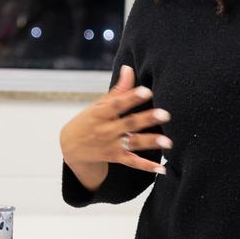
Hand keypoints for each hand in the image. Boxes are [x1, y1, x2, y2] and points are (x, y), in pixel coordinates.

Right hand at [59, 65, 170, 191]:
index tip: (146, 91)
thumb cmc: (89, 120)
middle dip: (147, 119)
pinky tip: (162, 169)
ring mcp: (112, 145)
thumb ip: (118, 90)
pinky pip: (132, 162)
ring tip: (168, 142)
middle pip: (129, 124)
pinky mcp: (117, 158)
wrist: (71, 147)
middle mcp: (107, 130)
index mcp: (101, 113)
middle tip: (165, 114)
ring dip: (151, 142)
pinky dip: (147, 167)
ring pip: (133, 144)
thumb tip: (128, 68)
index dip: (131, 97)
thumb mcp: (99, 105)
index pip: (117, 104)